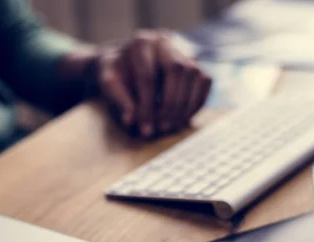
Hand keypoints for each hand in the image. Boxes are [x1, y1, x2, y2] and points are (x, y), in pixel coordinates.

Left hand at [95, 30, 211, 137]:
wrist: (124, 60)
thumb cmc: (116, 73)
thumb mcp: (108, 81)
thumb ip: (117, 97)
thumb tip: (131, 119)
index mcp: (141, 43)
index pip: (148, 76)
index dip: (147, 106)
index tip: (145, 128)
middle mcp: (164, 42)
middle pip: (176, 70)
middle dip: (171, 103)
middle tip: (164, 128)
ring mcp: (182, 49)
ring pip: (194, 73)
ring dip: (186, 104)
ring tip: (174, 126)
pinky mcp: (194, 61)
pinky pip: (204, 80)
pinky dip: (198, 101)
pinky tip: (185, 118)